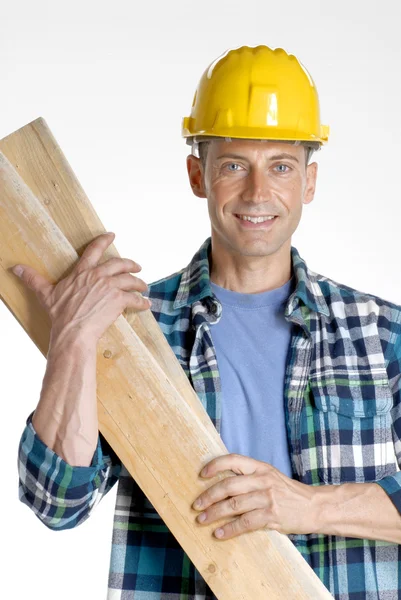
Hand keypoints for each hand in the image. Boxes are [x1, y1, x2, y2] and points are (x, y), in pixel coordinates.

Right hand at [11, 232, 150, 344]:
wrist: (73, 332)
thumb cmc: (60, 315)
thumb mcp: (45, 294)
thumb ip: (33, 279)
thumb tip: (15, 268)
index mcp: (82, 272)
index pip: (94, 250)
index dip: (104, 241)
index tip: (112, 235)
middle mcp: (98, 276)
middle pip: (119, 263)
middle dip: (131, 264)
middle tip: (137, 267)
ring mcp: (110, 287)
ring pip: (130, 280)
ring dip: (139, 283)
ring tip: (144, 287)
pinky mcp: (119, 301)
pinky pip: (135, 299)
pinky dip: (142, 301)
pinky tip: (146, 304)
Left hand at [192, 454, 318, 539]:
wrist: (316, 506)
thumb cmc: (290, 493)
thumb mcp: (271, 477)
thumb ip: (250, 478)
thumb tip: (222, 484)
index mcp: (261, 467)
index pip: (234, 460)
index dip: (215, 465)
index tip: (201, 474)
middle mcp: (263, 480)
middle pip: (229, 485)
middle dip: (209, 496)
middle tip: (196, 505)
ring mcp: (267, 498)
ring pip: (233, 505)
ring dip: (214, 514)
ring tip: (202, 520)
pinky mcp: (272, 516)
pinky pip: (245, 523)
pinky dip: (229, 529)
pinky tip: (219, 533)